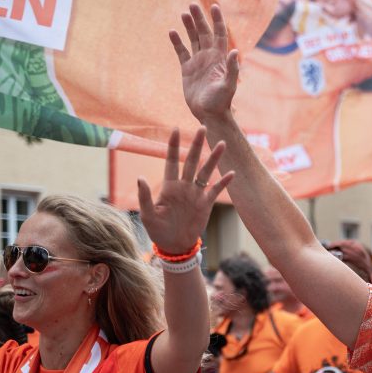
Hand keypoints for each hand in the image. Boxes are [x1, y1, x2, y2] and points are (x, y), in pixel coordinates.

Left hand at [137, 128, 233, 255]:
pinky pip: (216, 190)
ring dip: (214, 158)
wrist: (174, 245)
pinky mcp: (206, 204)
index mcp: (169, 186)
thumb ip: (145, 196)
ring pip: (206, 171)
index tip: (175, 129)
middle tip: (203, 127)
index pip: (171, 160)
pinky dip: (224, 182)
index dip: (173, 145)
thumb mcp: (147, 215)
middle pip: (192, 161)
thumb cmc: (158, 230)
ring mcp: (196, 194)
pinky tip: (231, 173)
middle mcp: (184, 186)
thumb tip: (140, 178)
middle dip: (197, 144)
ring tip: (222, 143)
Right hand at [170, 3, 240, 121]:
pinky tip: (172, 31)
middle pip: (204, 33)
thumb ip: (232, 68)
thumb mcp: (228, 85)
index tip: (214, 6)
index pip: (220, 34)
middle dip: (199, 19)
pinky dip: (177, 42)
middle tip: (192, 5)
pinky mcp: (187, 69)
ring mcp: (198, 62)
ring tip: (184, 13)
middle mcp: (209, 57)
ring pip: (193, 39)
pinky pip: (181, 52)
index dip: (217, 20)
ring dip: (189, 27)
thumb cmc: (221, 101)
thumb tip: (234, 51)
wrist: (209, 114)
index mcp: (220, 58)